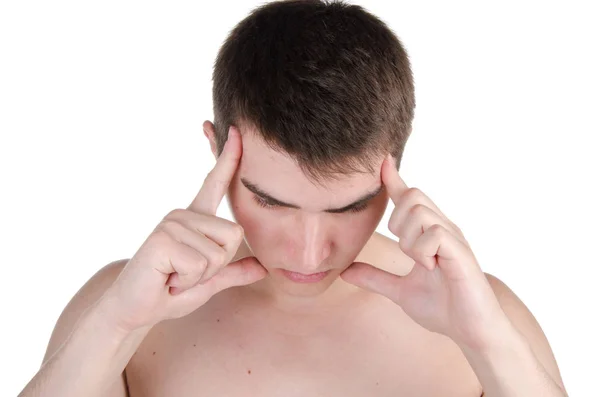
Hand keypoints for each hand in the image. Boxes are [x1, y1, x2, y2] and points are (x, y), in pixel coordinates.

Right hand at [99, 126, 266, 333]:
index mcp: (196, 219)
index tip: (235, 130)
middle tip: (186, 273)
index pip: (216, 183)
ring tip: (175, 275)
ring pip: (218, 252)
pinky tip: (167, 278)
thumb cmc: (170, 292)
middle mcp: (184, 214)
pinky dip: (187, 281)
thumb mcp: (209, 282)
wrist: (134, 309)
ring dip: (199, 276)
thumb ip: (234, 271)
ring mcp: (172, 223)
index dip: (228, 158)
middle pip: (234, 235)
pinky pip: (199, 264)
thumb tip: (263, 267)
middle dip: (216, 266)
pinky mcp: (163, 237)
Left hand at [340, 154, 509, 349]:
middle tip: (406, 251)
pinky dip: (423, 251)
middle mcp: (443, 228)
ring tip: (421, 263)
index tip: (381, 161)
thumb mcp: (400, 291)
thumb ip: (375, 277)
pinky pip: (434, 234)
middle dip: (398, 220)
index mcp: (430, 233)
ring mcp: (453, 238)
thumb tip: (345, 271)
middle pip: (413, 195)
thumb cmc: (443, 308)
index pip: (408, 197)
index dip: (393, 179)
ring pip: (420, 211)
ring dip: (410, 239)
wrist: (472, 332)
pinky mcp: (461, 252)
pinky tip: (430, 268)